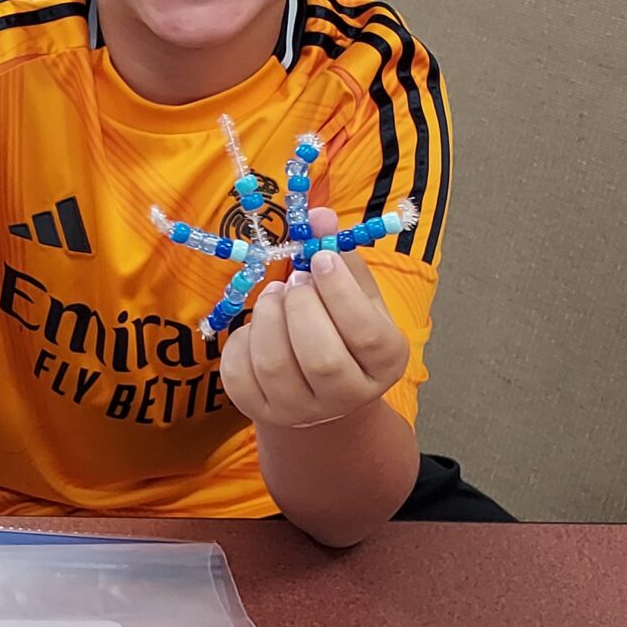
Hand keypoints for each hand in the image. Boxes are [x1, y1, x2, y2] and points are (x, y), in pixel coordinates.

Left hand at [220, 206, 410, 431]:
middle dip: (299, 307)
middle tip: (293, 281)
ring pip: (274, 366)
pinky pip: (239, 374)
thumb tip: (317, 215)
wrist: (318, 385)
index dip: (339, 291)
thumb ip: (339, 253)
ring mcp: (302, 411)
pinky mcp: (260, 412)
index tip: (318, 259)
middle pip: (320, 357)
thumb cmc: (341, 327)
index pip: (366, 334)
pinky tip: (257, 326)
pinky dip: (241, 339)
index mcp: (386, 363)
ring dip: (267, 317)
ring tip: (274, 296)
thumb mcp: (353, 291)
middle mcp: (348, 396)